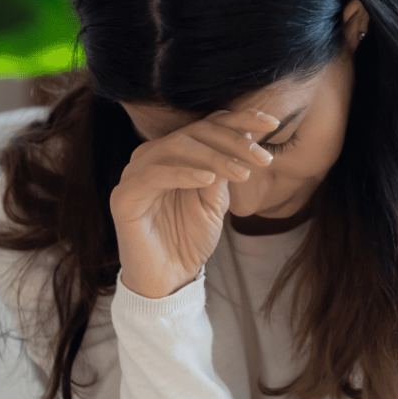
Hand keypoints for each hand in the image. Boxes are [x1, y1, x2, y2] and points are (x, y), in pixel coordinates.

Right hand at [112, 108, 278, 298]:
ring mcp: (134, 174)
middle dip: (233, 141)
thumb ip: (224, 169)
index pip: (206, 125)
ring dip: (215, 156)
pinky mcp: (124, 196)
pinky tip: (209, 180)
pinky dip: (184, 174)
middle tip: (262, 157)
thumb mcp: (216, 199)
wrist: (169, 278)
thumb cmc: (190, 238)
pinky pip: (154, 175)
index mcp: (173, 153)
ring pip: (176, 146)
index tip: (272, 123)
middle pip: (194, 131)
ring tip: (242, 173)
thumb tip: (247, 136)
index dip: (239, 120)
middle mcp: (151, 156)